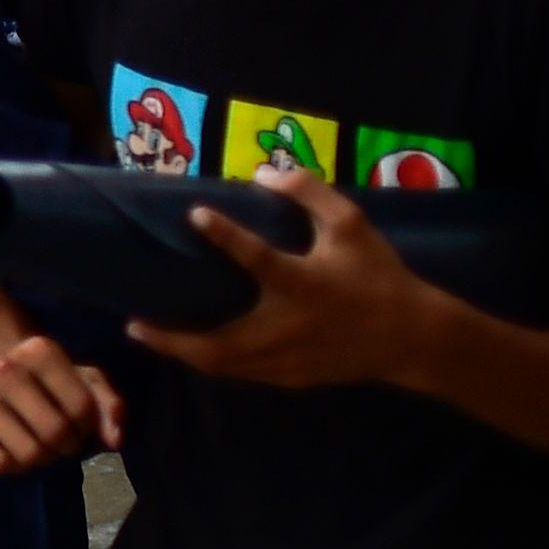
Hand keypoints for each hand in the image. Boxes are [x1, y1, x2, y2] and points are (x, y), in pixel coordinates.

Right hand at [0, 327, 123, 473]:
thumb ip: (107, 404)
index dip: (88, 424)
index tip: (78, 421)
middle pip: (55, 433)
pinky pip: (1, 465)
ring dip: (44, 458)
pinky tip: (16, 448)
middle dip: (67, 445)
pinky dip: (16, 466)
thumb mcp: (79, 378)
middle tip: (61, 438)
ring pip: (29, 454)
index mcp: (38, 351)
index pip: (81, 407)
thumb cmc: (41, 377)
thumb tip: (115, 440)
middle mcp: (3, 370)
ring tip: (40, 443)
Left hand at [128, 169, 440, 391]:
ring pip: (222, 365)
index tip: (195, 214)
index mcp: (305, 285)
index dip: (227, 236)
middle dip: (173, 337)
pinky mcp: (289, 377)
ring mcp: (287, 359)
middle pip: (220, 344)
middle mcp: (289, 327)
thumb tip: (263, 172)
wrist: (413, 337)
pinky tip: (189, 348)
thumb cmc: (379, 276)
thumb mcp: (352, 226)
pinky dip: (211, 361)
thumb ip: (310, 194)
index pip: (259, 258)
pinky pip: (240, 373)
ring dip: (182, 352)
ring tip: (148, 333)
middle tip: (134, 319)